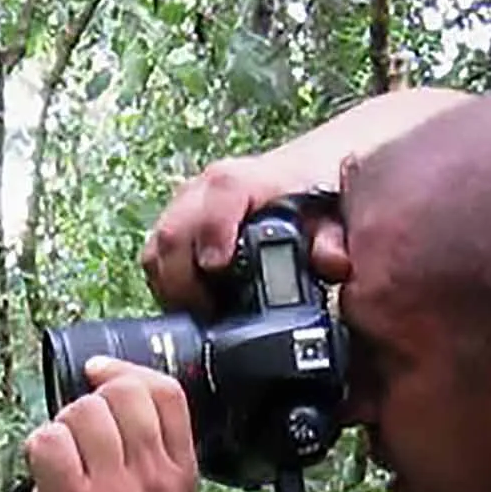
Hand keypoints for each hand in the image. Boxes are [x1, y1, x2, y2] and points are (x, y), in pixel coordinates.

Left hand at [20, 358, 199, 491]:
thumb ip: (153, 452)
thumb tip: (113, 397)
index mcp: (179, 472)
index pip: (166, 392)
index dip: (128, 371)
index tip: (101, 374)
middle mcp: (151, 477)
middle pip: (122, 394)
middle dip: (90, 403)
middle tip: (79, 435)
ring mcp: (112, 489)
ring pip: (82, 413)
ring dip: (63, 427)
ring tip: (63, 459)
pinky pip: (49, 441)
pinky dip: (38, 449)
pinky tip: (43, 472)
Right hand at [140, 154, 351, 316]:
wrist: (306, 174)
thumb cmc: (317, 197)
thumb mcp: (334, 217)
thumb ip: (333, 239)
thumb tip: (333, 264)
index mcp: (250, 180)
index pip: (222, 193)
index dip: (213, 229)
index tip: (217, 266)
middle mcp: (206, 190)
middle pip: (173, 232)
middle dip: (185, 283)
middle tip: (213, 317)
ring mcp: (183, 209)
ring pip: (157, 252)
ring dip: (174, 291)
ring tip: (207, 315)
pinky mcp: (173, 227)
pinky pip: (156, 261)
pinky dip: (171, 289)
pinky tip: (200, 304)